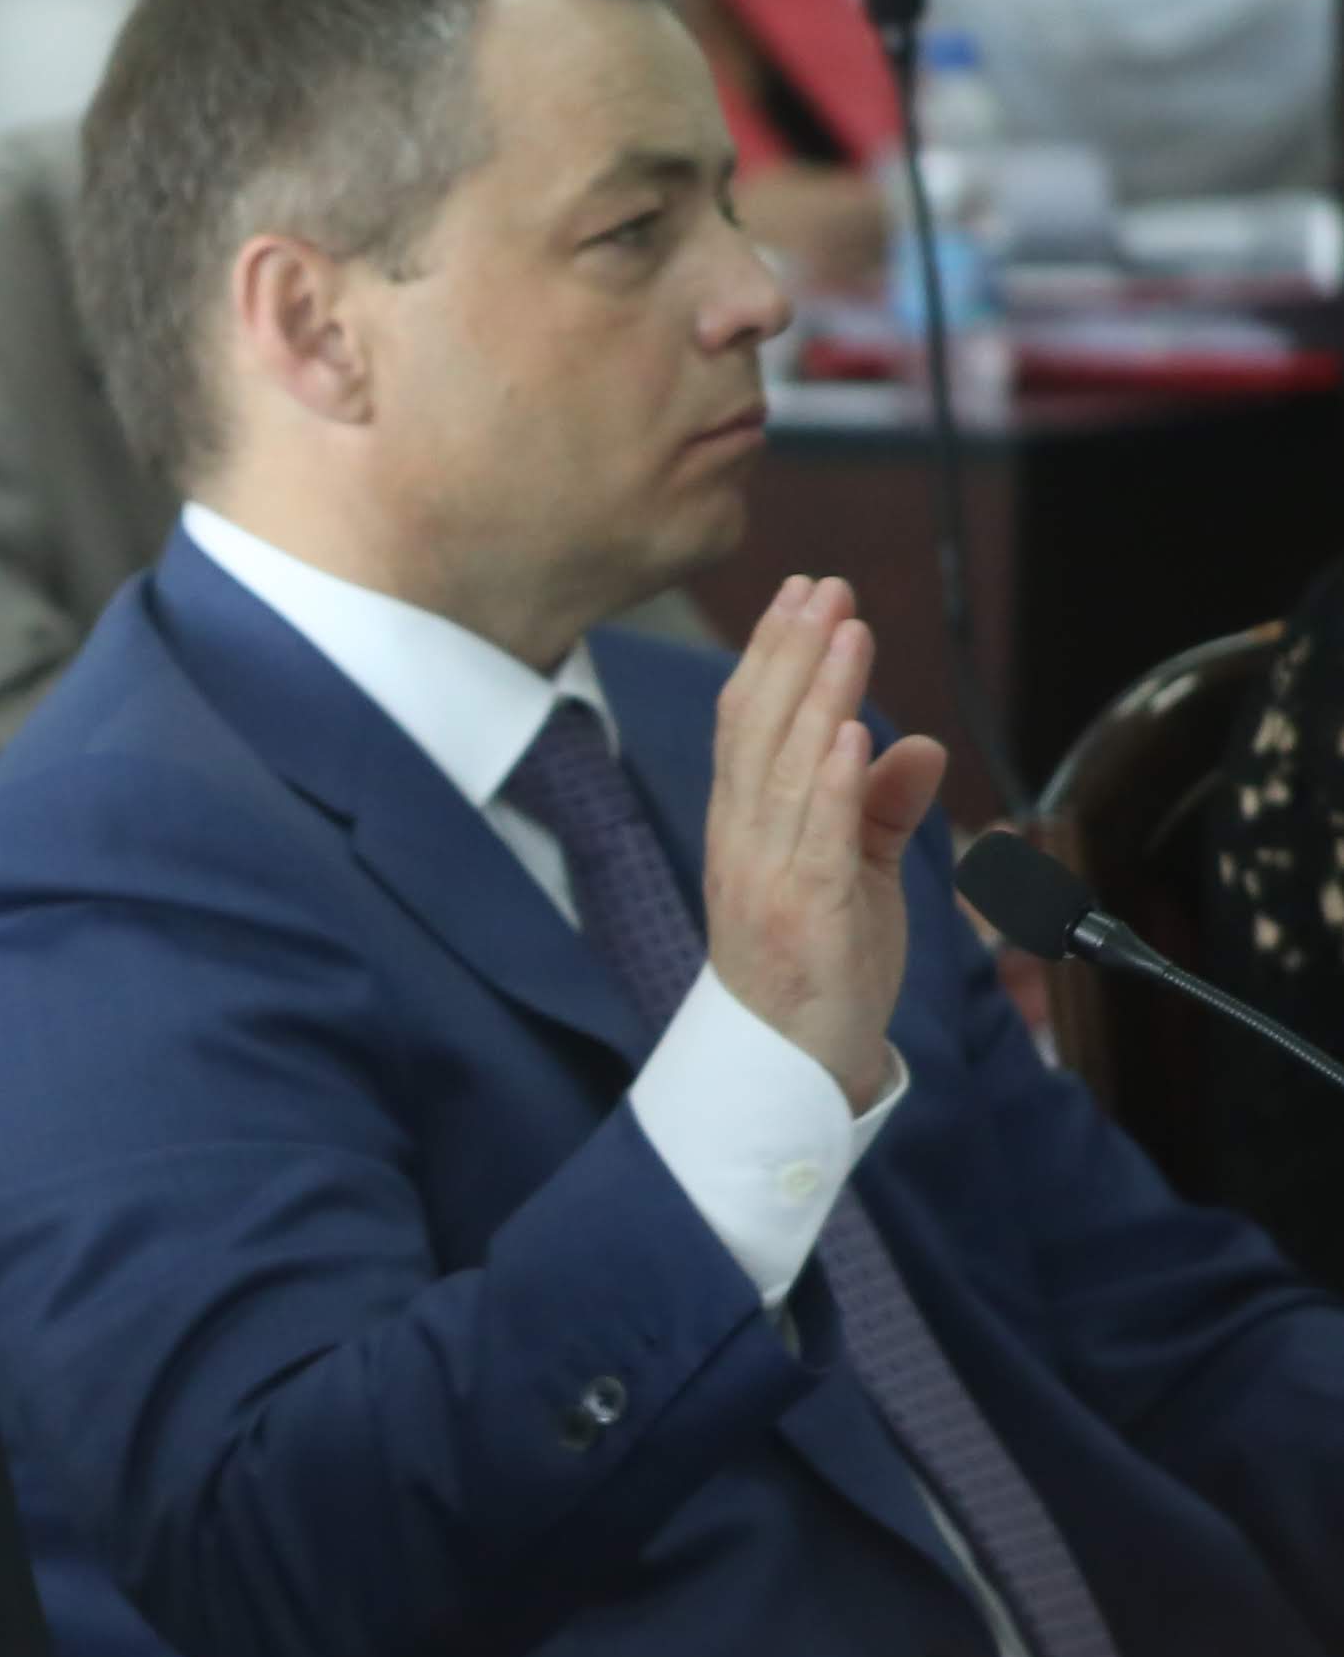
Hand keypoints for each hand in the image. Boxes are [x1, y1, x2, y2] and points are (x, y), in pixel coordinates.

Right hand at [700, 575, 946, 1113]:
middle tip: (823, 586)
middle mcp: (745, 844)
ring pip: (789, 769)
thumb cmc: (820, 974)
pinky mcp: (804, 912)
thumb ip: (881, 810)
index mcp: (747, 831)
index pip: (749, 726)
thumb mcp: (858, 876)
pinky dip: (834, 783)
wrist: (792, 1069)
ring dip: (820, 695)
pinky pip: (818, 838)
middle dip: (792, 653)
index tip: (801, 597)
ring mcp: (768, 876)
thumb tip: (912, 744)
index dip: (771, 657)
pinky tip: (852, 732)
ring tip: (846, 632)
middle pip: (760, 730)